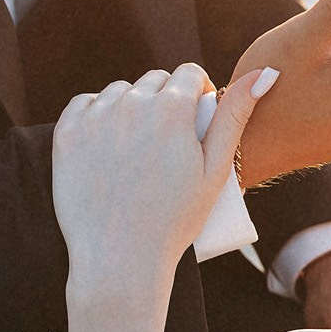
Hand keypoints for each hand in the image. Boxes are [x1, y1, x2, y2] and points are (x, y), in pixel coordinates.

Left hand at [53, 64, 276, 300]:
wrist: (120, 259)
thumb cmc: (174, 220)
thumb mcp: (215, 170)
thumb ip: (234, 116)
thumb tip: (263, 72)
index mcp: (171, 110)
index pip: (189, 73)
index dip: (198, 92)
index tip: (196, 119)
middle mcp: (130, 104)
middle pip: (155, 80)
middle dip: (166, 99)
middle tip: (168, 140)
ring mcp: (95, 118)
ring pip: (120, 91)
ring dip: (132, 107)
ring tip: (138, 146)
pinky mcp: (67, 134)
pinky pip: (84, 104)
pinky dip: (96, 115)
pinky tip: (108, 143)